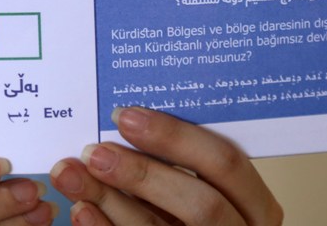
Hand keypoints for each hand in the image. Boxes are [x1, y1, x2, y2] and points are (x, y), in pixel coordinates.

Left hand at [49, 108, 282, 224]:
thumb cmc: (195, 208)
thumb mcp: (201, 184)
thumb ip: (179, 159)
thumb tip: (126, 117)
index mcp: (254, 204)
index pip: (226, 162)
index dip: (175, 137)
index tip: (125, 116)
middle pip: (200, 204)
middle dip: (143, 174)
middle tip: (95, 151)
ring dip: (110, 200)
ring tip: (72, 173)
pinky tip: (81, 208)